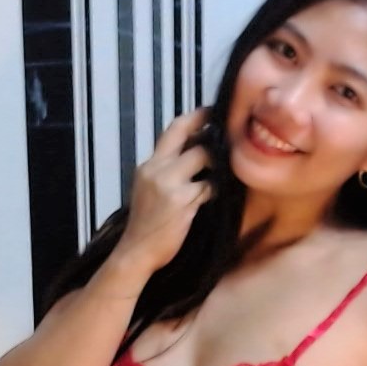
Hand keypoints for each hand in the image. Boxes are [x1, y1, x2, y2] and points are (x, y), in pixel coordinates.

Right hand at [115, 108, 214, 274]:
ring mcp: (168, 183)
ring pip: (203, 158)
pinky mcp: (181, 201)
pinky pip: (209, 186)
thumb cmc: (146, 226)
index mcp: (148, 165)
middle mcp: (156, 169)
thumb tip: (193, 157)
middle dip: (211, 133)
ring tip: (226, 171)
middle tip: (230, 133)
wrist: (136, 252)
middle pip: (188, 136)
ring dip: (218, 164)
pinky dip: (217, 190)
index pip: (172, 130)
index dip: (194, 118)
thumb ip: (166, 172)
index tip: (212, 113)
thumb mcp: (148, 191)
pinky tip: (219, 196)